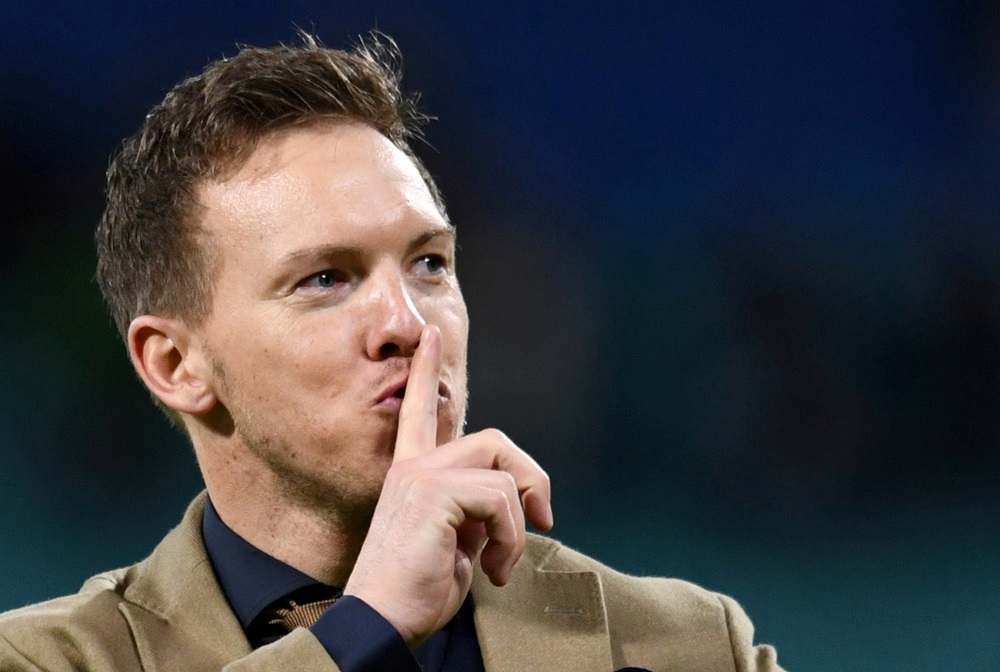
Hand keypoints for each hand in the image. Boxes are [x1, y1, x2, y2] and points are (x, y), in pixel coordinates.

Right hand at [343, 325, 552, 644]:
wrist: (383, 622)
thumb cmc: (416, 590)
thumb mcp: (456, 544)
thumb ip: (475, 511)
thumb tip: (512, 501)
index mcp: (413, 475)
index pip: (420, 413)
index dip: (425, 373)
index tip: (430, 336)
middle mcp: (413, 467)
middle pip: (493, 439)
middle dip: (531, 476)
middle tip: (542, 518)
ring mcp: (420, 476)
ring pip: (502, 470)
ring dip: (518, 523)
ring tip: (502, 562)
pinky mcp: (432, 493)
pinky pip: (500, 498)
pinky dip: (510, 537)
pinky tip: (493, 569)